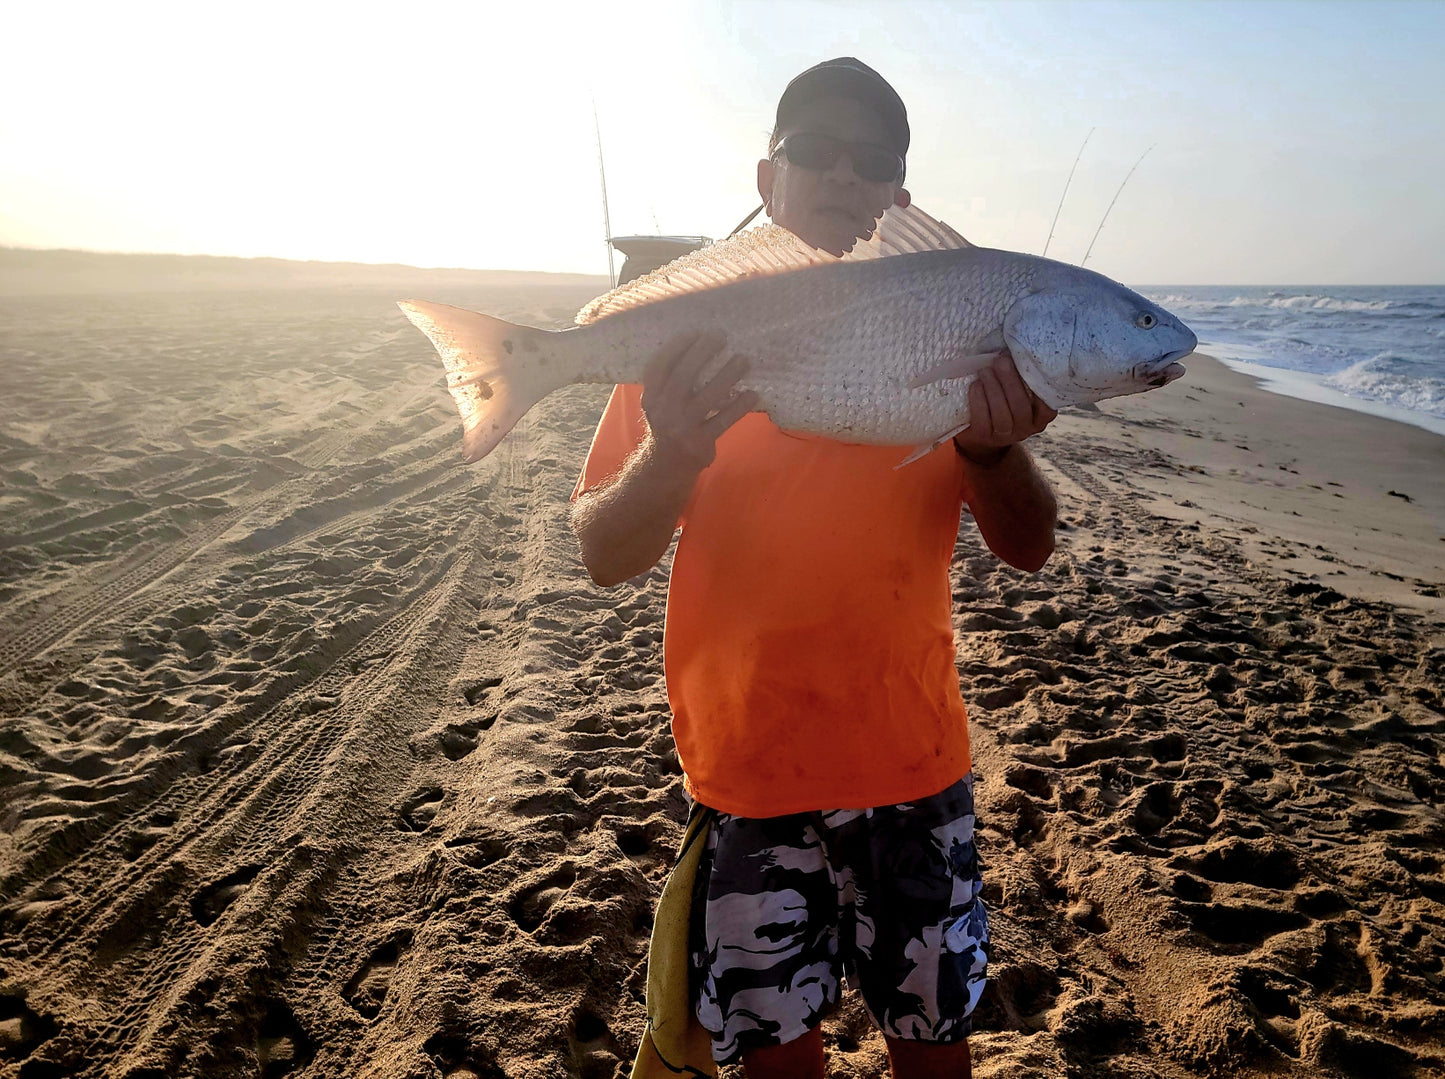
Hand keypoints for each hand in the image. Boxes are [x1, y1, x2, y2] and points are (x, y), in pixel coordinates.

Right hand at [640, 331, 758, 472]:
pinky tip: (752, 393)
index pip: (660, 366)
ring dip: (727, 376)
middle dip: (703, 353)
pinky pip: (723, 421)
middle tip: (721, 336)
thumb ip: (672, 379)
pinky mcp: (699, 443)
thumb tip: (700, 343)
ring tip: (743, 360)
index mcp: (651, 396)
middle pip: (683, 377)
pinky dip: (739, 407)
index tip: (696, 331)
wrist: (667, 464)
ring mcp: (681, 428)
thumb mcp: (660, 401)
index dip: (677, 347)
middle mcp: (663, 410)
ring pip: (707, 397)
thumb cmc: (670, 422)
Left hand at [954, 351, 1057, 464]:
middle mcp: (1026, 429)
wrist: (978, 430)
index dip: (1040, 387)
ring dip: (993, 389)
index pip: (1048, 406)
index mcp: (1040, 417)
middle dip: (1010, 381)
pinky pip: (983, 419)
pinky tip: (976, 385)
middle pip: (1021, 406)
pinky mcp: (985, 437)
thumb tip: (1014, 347)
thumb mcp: (1016, 390)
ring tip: (985, 371)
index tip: (1030, 364)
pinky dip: (979, 400)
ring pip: (1002, 414)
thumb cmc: (1002, 401)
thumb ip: (1021, 375)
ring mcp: (1006, 435)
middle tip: (1001, 360)